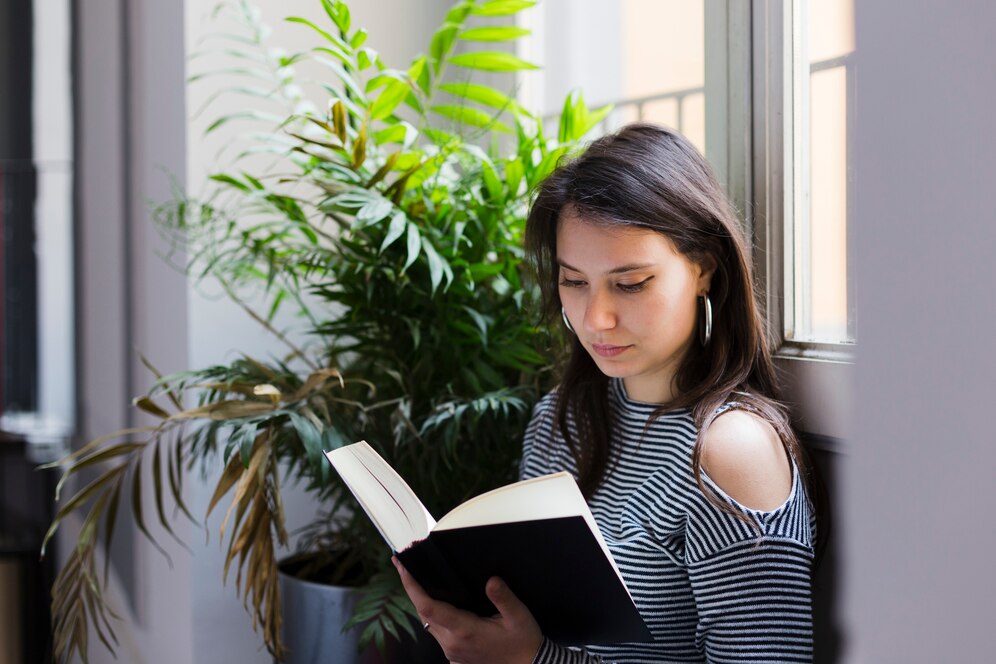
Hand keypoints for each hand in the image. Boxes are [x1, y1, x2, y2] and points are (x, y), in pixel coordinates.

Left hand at [392, 556, 542, 663]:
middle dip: (412, 588)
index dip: (411, 585)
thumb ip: (503, 597)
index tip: (402, 567)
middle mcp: (452, 642)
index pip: (428, 606)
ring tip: (418, 580)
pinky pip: (437, 632)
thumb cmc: (523, 642)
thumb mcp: (519, 616)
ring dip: (422, 602)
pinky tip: (440, 603)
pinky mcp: (455, 655)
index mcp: (464, 630)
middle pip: (423, 612)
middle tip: (405, 565)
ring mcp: (452, 651)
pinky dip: (433, 615)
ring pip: (428, 623)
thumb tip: (491, 580)